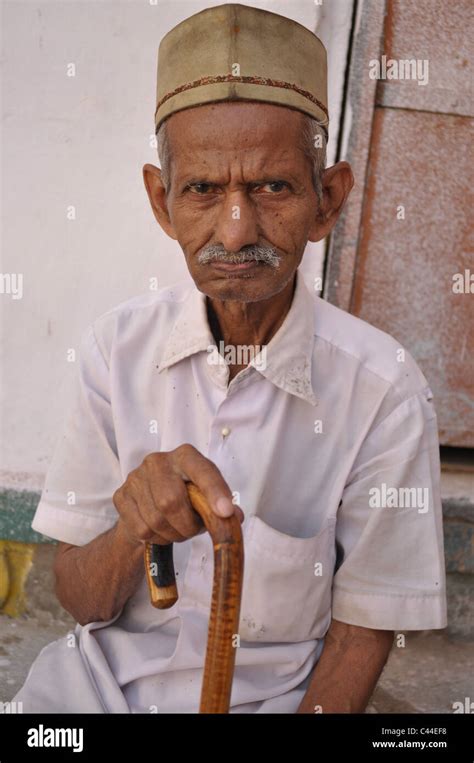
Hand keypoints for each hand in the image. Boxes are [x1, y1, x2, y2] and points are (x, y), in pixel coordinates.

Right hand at [113, 444, 243, 545]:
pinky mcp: (121, 495)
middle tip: (192, 531)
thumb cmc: (183, 499)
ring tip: (177, 530)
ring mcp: (135, 477)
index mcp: (185, 456)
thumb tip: (234, 516)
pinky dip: (156, 538)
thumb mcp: (205, 498)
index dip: (214, 491)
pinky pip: (141, 529)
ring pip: (155, 519)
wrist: (146, 507)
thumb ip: (222, 506)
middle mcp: (158, 461)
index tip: (226, 512)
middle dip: (186, 525)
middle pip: (171, 501)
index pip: (202, 470)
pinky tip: (160, 531)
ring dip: (172, 534)